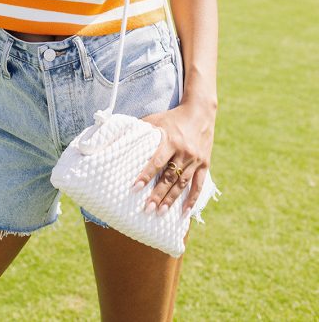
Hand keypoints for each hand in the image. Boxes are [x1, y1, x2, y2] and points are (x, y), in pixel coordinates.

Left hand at [131, 102, 215, 216]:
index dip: (145, 175)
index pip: (156, 161)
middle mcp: (184, 151)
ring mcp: (195, 159)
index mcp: (171, 140)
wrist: (200, 111)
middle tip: (147, 209)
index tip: (135, 188)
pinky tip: (184, 212)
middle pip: (169, 177)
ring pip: (182, 183)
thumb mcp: (156, 119)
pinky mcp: (204, 164)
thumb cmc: (172, 116)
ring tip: (160, 213)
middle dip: (158, 194)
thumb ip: (140, 130)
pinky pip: (198, 184)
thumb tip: (119, 138)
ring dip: (171, 199)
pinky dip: (192, 199)